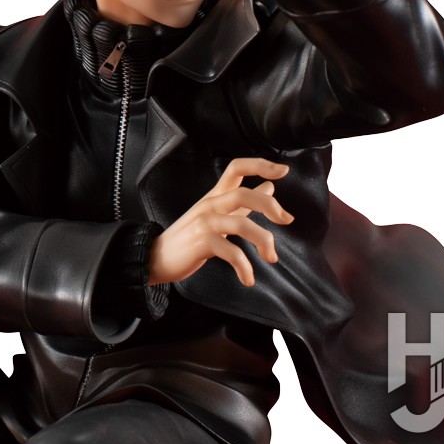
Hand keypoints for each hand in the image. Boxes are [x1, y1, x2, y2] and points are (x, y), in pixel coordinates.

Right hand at [148, 158, 293, 286]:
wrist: (157, 257)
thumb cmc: (190, 237)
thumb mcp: (218, 215)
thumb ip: (244, 204)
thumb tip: (270, 187)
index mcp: (215, 195)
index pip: (237, 168)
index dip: (261, 165)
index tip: (284, 170)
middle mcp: (210, 204)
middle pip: (243, 194)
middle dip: (269, 206)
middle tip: (286, 220)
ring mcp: (204, 223)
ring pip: (240, 224)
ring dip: (263, 241)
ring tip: (271, 257)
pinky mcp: (200, 243)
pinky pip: (230, 252)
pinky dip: (244, 267)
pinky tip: (248, 278)